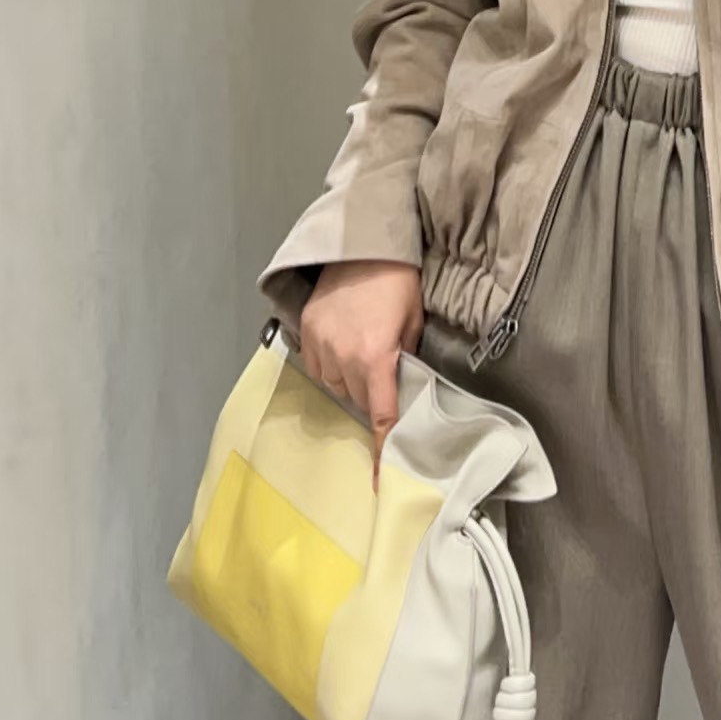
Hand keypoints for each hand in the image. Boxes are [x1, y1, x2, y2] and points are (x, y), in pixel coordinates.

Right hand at [300, 260, 424, 489]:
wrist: (364, 242)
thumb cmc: (398, 280)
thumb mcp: (414, 321)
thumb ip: (407, 358)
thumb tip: (402, 384)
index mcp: (375, 358)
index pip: (379, 415)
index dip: (379, 448)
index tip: (378, 477)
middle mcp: (342, 357)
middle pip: (355, 399)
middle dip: (369, 395)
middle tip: (383, 374)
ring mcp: (319, 343)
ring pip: (333, 384)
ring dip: (348, 380)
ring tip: (363, 354)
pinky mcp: (305, 329)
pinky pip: (315, 363)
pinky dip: (329, 364)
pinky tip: (342, 347)